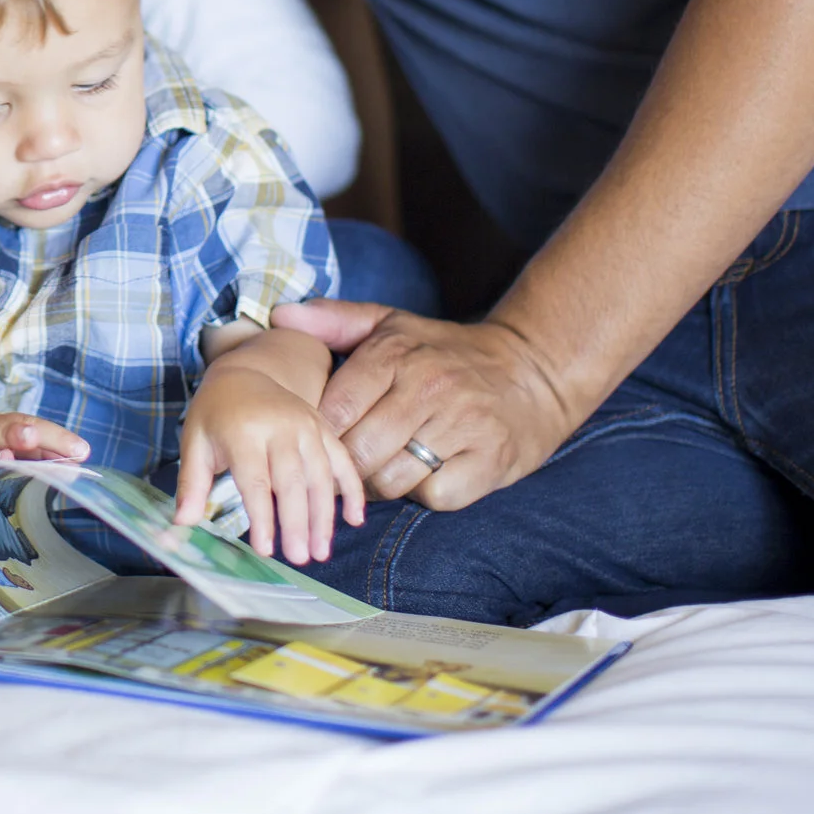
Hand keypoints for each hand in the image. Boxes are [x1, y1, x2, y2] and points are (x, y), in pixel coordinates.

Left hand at [175, 366, 361, 565]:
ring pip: (321, 475)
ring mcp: (307, 426)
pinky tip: (354, 520)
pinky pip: (343, 461)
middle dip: (297, 522)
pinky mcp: (324, 428)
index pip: (255, 480)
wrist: (246, 372)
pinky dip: (353, 490)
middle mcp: (280, 426)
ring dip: (324, 516)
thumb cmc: (216, 414)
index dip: (262, 517)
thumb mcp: (194, 442)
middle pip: (292, 480)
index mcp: (243, 430)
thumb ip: (191, 484)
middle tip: (299, 558)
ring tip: (320, 551)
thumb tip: (181, 525)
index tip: (265, 550)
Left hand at [272, 301, 583, 511]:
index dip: (320, 434)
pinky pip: (434, 495)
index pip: (333, 411)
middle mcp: (428, 387)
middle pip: (358, 452)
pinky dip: (424, 493)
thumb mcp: (392, 324)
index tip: (321, 440)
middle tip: (350, 464)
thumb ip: (334, 320)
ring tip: (384, 468)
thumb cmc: (445, 352)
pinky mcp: (490, 460)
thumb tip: (280, 318)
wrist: (533, 369)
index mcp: (395, 354)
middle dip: (346, 466)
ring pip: (392, 480)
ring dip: (381, 484)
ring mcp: (463, 425)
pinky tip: (426, 473)